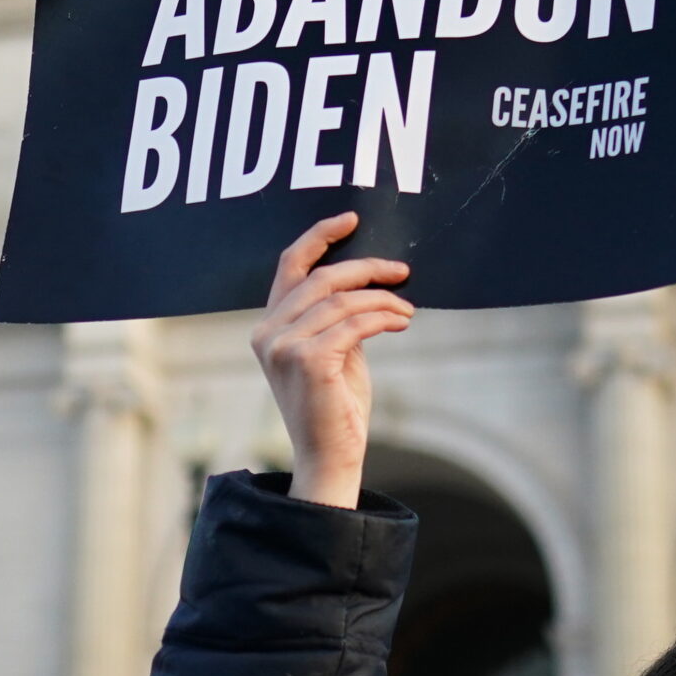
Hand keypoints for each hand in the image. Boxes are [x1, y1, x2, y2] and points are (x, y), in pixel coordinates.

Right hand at [251, 214, 412, 507]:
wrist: (330, 456)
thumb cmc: (335, 407)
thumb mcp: (333, 352)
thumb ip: (336, 318)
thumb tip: (366, 282)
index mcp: (268, 327)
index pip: (289, 266)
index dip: (319, 236)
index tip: (351, 220)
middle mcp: (268, 333)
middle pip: (322, 277)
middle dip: (366, 268)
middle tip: (401, 271)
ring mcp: (283, 347)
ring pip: (342, 300)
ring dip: (383, 299)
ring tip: (407, 309)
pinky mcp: (307, 360)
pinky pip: (354, 324)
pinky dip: (383, 316)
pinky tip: (402, 320)